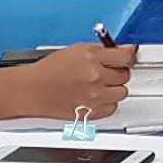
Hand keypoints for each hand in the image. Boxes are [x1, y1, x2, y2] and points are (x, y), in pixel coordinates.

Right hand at [0, 43, 135, 122]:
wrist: (33, 90)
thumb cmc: (49, 70)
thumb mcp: (76, 50)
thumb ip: (100, 51)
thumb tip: (120, 51)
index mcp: (92, 57)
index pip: (126, 56)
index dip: (129, 56)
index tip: (128, 57)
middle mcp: (96, 77)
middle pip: (125, 75)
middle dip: (118, 71)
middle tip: (107, 71)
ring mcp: (96, 96)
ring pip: (122, 92)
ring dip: (114, 88)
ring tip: (100, 84)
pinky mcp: (92, 112)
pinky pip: (113, 107)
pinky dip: (108, 102)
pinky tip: (96, 96)